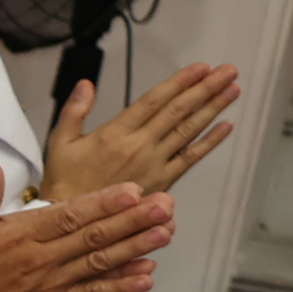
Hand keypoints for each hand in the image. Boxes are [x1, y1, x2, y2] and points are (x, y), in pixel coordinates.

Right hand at [0, 161, 170, 291]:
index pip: (68, 215)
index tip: (132, 189)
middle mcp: (41, 259)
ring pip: (100, 262)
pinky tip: (147, 276)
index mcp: (18, 235)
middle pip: (94, 236)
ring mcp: (51, 284)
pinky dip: (121, 286)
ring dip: (136, 248)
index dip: (103, 202)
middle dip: (133, 220)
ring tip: (166, 233)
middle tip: (166, 205)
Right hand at [42, 62, 237, 200]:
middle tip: (227, 71)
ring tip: (232, 89)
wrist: (77, 223)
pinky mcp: (163, 182)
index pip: (153, 101)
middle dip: (206, 88)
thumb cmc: (66, 182)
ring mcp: (154, 164)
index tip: (200, 68)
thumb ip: (73, 111)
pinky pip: (191, 158)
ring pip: (189, 130)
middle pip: (178, 111)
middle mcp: (139, 146)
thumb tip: (85, 85)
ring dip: (213, 108)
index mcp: (114, 134)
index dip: (179, 82)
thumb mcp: (60, 143)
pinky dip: (210, 142)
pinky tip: (226, 126)